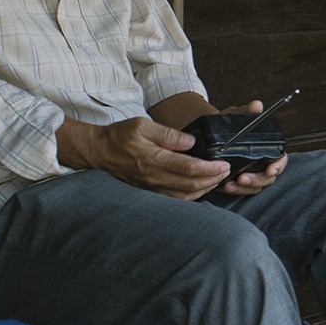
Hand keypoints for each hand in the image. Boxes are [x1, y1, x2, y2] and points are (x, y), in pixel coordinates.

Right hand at [56, 116, 229, 199]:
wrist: (98, 152)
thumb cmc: (119, 136)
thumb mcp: (142, 126)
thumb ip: (168, 134)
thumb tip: (191, 142)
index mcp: (153, 159)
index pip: (189, 169)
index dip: (210, 168)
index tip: (224, 164)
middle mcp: (154, 177)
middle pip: (191, 185)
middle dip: (213, 179)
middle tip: (226, 171)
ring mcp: (152, 187)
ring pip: (186, 195)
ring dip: (205, 188)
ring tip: (218, 178)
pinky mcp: (150, 191)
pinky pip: (176, 198)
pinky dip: (192, 194)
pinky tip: (201, 186)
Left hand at [215, 100, 285, 196]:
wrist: (211, 135)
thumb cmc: (229, 127)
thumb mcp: (236, 117)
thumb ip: (246, 112)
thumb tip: (256, 105)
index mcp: (267, 148)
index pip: (280, 159)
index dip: (278, 166)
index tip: (271, 169)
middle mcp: (262, 163)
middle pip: (268, 177)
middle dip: (257, 180)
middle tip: (243, 178)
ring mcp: (252, 174)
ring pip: (255, 187)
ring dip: (244, 188)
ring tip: (231, 184)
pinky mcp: (239, 182)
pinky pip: (241, 191)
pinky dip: (234, 190)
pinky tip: (224, 186)